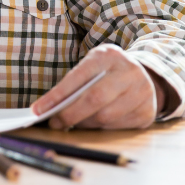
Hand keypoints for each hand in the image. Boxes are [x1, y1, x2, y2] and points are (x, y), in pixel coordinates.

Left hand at [30, 44, 164, 129]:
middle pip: (94, 99)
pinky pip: (116, 127)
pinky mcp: (147, 112)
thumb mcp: (92, 67)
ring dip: (84, 124)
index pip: (78, 77)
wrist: (143, 75)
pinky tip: (93, 124)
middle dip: (70, 114)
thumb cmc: (107, 72)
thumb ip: (75, 83)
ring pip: (105, 117)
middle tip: (54, 123)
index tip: (38, 110)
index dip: (56, 95)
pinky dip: (100, 129)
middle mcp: (129, 71)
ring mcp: (142, 92)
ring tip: (72, 123)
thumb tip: (50, 108)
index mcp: (109, 55)